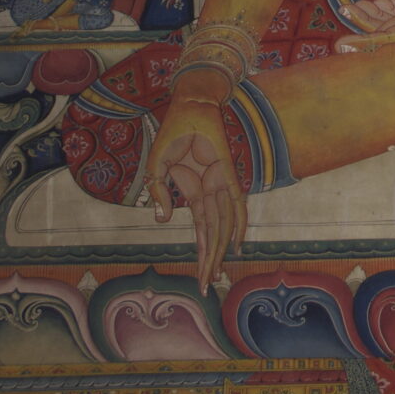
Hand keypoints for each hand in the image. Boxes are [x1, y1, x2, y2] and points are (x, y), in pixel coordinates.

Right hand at [145, 88, 246, 291]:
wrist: (188, 106)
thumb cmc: (173, 133)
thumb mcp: (155, 168)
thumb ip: (157, 193)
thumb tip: (160, 220)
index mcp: (194, 193)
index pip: (201, 231)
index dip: (201, 255)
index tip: (200, 280)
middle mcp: (209, 193)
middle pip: (213, 235)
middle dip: (210, 262)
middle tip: (208, 288)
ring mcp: (219, 184)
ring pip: (221, 226)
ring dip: (218, 251)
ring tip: (215, 275)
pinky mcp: (227, 173)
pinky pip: (236, 203)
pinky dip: (239, 223)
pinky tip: (237, 244)